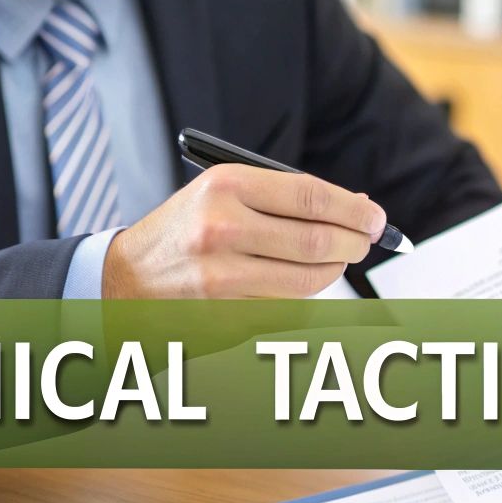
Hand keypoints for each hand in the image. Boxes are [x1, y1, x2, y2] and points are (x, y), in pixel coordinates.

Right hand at [101, 164, 385, 298]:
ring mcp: (222, 278)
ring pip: (309, 281)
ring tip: (337, 260)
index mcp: (225, 186)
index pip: (311, 196)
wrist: (125, 281)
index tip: (376, 216)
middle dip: (355, 242)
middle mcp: (222, 229)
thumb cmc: (187, 230)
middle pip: (317, 241)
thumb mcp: (223, 194)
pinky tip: (297, 284)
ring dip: (334, 272)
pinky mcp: (225, 316)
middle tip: (368, 240)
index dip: (354, 209)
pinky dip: (303, 298)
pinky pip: (288, 310)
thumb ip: (286, 197)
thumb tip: (358, 207)